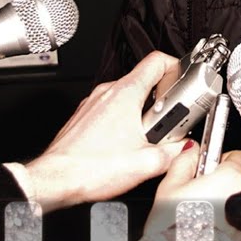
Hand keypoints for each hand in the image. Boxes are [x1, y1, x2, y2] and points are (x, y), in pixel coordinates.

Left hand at [21, 51, 186, 211]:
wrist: (56, 180)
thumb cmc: (89, 168)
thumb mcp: (146, 163)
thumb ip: (174, 151)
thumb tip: (184, 147)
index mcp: (124, 93)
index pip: (156, 61)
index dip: (175, 68)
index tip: (183, 87)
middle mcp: (107, 92)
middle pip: (144, 81)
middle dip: (162, 100)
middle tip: (168, 123)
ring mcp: (94, 103)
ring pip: (127, 97)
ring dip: (143, 112)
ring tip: (147, 138)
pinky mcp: (85, 117)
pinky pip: (111, 109)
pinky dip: (124, 121)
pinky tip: (126, 145)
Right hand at [142, 147, 240, 240]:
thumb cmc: (175, 228)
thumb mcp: (169, 186)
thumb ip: (184, 162)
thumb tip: (191, 151)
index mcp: (231, 177)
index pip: (240, 156)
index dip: (223, 160)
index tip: (210, 168)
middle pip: (239, 182)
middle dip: (222, 187)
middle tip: (200, 198)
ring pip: (240, 207)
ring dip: (227, 209)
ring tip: (203, 220)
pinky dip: (230, 229)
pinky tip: (210, 235)